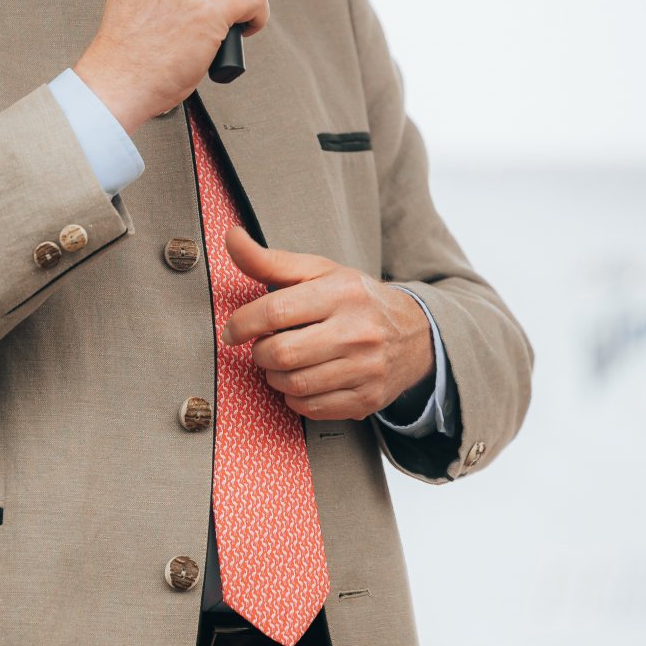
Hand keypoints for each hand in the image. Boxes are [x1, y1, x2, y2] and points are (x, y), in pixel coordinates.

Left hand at [219, 229, 434, 420]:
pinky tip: (300, 379)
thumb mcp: (318, 272)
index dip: (243, 323)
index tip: (233, 330)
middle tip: (262, 345)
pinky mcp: (368, 399)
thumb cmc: (355, 299)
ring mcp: (366, 368)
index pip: (277, 311)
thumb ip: (270, 260)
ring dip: (274, 376)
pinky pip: (312, 408)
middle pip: (282, 354)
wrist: (414, 334)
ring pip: (295, 384)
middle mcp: (358, 331)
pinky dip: (294, 396)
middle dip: (259, 352)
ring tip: (280, 362)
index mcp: (342, 293)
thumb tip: (232, 238)